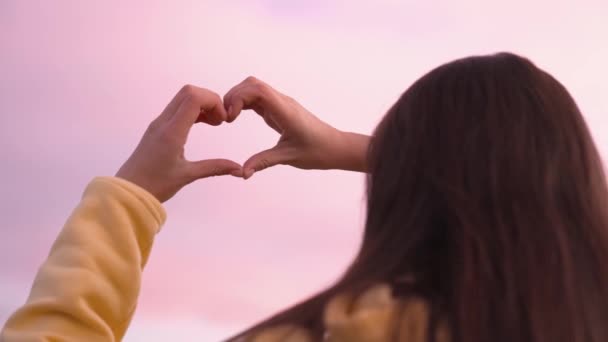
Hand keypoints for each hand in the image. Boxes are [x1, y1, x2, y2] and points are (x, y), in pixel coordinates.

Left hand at [116, 85, 241, 201]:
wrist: (128, 191)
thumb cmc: (156, 185)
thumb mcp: (188, 175)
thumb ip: (215, 168)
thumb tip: (240, 169)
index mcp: (171, 131)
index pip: (193, 97)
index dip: (213, 101)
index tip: (223, 120)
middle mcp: (164, 122)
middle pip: (188, 92)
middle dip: (210, 100)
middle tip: (221, 120)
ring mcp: (159, 123)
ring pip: (182, 98)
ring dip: (202, 104)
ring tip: (215, 123)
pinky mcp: (158, 128)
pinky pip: (177, 108)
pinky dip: (193, 110)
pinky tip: (203, 124)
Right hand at [223, 77, 367, 178]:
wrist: (335, 147)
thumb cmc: (318, 151)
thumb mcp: (289, 157)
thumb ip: (263, 162)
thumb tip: (243, 172)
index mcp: (286, 111)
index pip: (258, 90)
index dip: (239, 97)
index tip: (230, 118)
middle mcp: (283, 103)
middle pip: (252, 84)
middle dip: (234, 95)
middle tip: (225, 118)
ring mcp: (281, 104)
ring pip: (255, 88)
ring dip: (238, 98)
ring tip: (229, 118)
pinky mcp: (279, 110)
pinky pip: (259, 99)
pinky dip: (245, 103)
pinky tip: (237, 116)